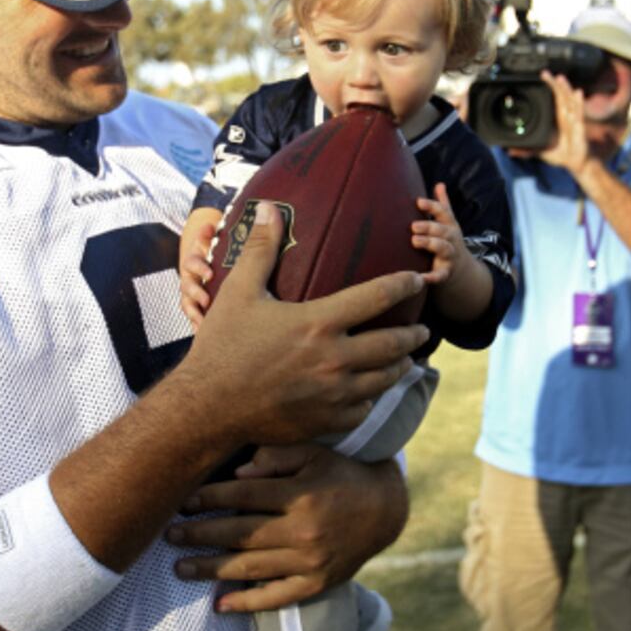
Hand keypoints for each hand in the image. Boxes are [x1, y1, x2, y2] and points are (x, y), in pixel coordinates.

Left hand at [166, 444, 407, 611]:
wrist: (385, 508)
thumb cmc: (341, 473)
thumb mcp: (315, 453)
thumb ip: (277, 457)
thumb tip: (237, 473)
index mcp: (301, 494)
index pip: (244, 497)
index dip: (210, 498)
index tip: (184, 501)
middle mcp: (304, 531)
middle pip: (240, 534)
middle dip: (200, 534)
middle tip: (170, 534)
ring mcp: (310, 561)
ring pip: (251, 567)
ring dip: (211, 569)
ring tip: (180, 567)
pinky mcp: (317, 583)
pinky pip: (278, 597)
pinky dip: (248, 603)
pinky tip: (220, 605)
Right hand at [180, 201, 429, 445]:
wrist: (208, 408)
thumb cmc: (223, 346)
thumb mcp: (239, 292)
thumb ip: (261, 249)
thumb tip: (268, 208)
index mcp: (319, 323)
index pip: (378, 296)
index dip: (403, 284)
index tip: (418, 279)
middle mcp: (334, 359)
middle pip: (393, 345)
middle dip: (413, 335)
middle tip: (422, 330)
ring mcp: (333, 395)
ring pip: (383, 380)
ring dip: (398, 367)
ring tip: (404, 360)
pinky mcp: (326, 422)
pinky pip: (362, 410)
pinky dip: (369, 398)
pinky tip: (368, 392)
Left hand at [412, 183, 469, 285]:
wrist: (463, 268)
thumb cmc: (449, 241)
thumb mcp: (448, 222)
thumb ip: (442, 205)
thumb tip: (440, 184)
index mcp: (450, 225)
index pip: (443, 213)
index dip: (432, 207)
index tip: (418, 202)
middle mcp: (452, 239)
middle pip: (443, 231)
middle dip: (429, 227)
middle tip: (413, 225)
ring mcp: (450, 256)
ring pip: (443, 249)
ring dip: (430, 244)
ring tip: (414, 241)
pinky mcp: (446, 272)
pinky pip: (440, 275)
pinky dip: (433, 277)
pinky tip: (422, 277)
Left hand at [536, 71, 590, 173]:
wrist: (576, 163)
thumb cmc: (561, 154)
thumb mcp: (541, 151)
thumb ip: (527, 150)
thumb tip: (510, 151)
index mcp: (557, 119)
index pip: (553, 99)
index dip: (549, 88)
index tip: (542, 76)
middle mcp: (566, 117)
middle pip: (560, 97)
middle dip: (555, 85)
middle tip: (547, 73)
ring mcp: (573, 121)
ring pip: (569, 102)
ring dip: (566, 89)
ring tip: (561, 78)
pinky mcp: (579, 128)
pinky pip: (579, 114)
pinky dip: (579, 103)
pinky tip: (578, 93)